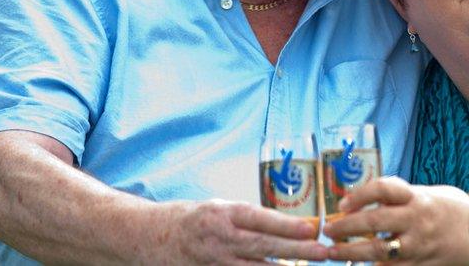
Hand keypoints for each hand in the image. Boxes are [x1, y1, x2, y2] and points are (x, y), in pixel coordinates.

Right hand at [148, 199, 327, 264]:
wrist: (146, 236)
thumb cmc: (189, 219)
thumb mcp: (217, 208)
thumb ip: (247, 218)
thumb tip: (286, 226)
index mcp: (223, 214)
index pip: (261, 219)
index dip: (287, 225)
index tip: (312, 228)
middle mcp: (219, 238)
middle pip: (264, 247)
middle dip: (297, 250)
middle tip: (323, 252)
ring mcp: (212, 263)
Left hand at [323, 177, 468, 264]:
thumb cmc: (447, 209)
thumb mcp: (425, 193)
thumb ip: (397, 197)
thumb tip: (358, 202)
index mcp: (417, 197)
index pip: (383, 188)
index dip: (359, 195)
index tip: (341, 205)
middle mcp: (418, 220)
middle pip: (375, 222)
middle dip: (346, 228)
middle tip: (328, 231)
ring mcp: (420, 245)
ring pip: (381, 252)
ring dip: (352, 254)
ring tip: (334, 253)